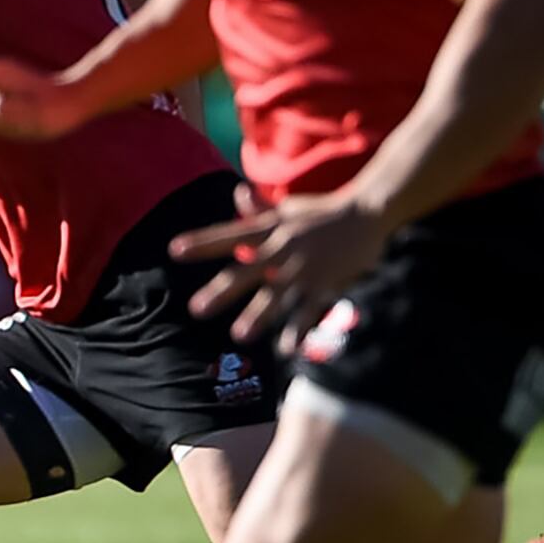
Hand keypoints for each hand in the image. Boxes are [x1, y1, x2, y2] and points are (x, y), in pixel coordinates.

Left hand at [170, 185, 392, 350]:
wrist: (370, 211)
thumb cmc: (322, 211)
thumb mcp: (288, 207)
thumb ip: (260, 209)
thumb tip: (236, 193)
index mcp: (270, 227)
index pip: (229, 234)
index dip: (202, 242)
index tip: (174, 251)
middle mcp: (283, 247)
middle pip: (247, 271)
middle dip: (222, 291)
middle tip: (196, 309)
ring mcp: (305, 267)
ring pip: (277, 294)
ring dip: (258, 315)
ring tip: (239, 336)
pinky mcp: (327, 282)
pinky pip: (310, 309)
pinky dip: (298, 329)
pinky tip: (285, 349)